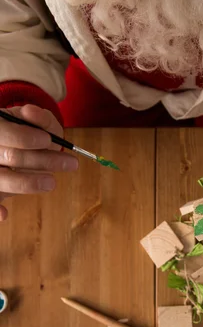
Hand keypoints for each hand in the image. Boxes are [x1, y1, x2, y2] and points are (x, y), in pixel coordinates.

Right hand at [0, 104, 77, 220]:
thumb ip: (37, 117)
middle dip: (42, 161)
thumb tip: (31, 112)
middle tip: (71, 163)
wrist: (16, 145)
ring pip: (2, 179)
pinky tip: (4, 215)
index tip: (47, 141)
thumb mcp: (34, 120)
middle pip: (10, 158)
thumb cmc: (27, 132)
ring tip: (52, 182)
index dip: (25, 138)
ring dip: (28, 183)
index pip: (3, 133)